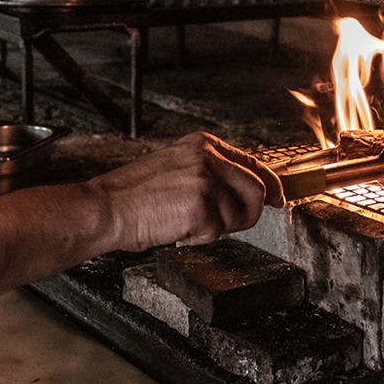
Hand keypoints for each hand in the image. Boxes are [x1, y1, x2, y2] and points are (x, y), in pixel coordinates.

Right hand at [88, 132, 284, 250]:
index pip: (251, 162)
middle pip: (256, 189)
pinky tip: (176, 229)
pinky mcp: (202, 207)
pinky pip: (217, 232)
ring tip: (185, 222)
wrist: (107, 208)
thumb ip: (209, 172)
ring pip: (238, 215)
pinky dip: (198, 238)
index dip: (270, 184)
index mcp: (202, 144)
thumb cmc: (134, 194)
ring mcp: (206, 181)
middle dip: (249, 214)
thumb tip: (241, 190)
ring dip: (216, 228)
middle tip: (228, 224)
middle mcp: (208, 157)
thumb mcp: (176, 167)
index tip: (277, 198)